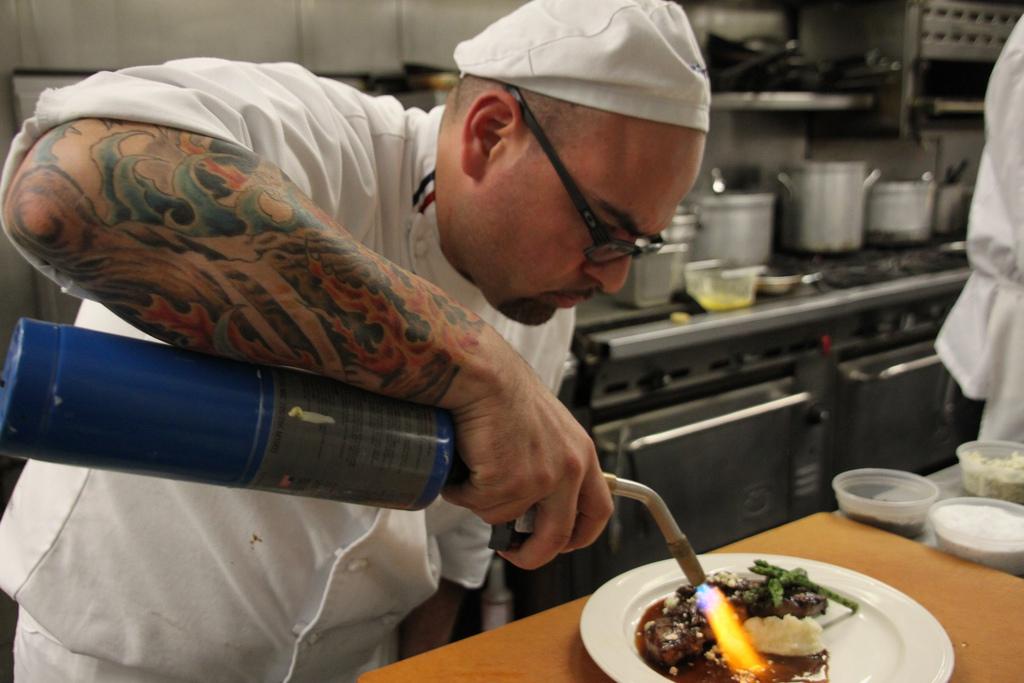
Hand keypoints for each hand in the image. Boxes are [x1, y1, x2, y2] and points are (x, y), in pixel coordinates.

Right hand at [441, 347, 612, 569]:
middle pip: (558, 537)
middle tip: (512, 550)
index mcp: (582, 456)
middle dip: (531, 554)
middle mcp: (568, 470)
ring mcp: (540, 479)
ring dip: (482, 502)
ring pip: (504, 516)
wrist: (485, 376)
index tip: (561, 544)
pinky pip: (478, 504)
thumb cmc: (506, 392)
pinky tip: (463, 463)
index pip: (598, 511)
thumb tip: (533, 503)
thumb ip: (551, 463)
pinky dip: (463, 491)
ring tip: (473, 469)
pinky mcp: (508, 482)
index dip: (580, 537)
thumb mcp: (549, 430)